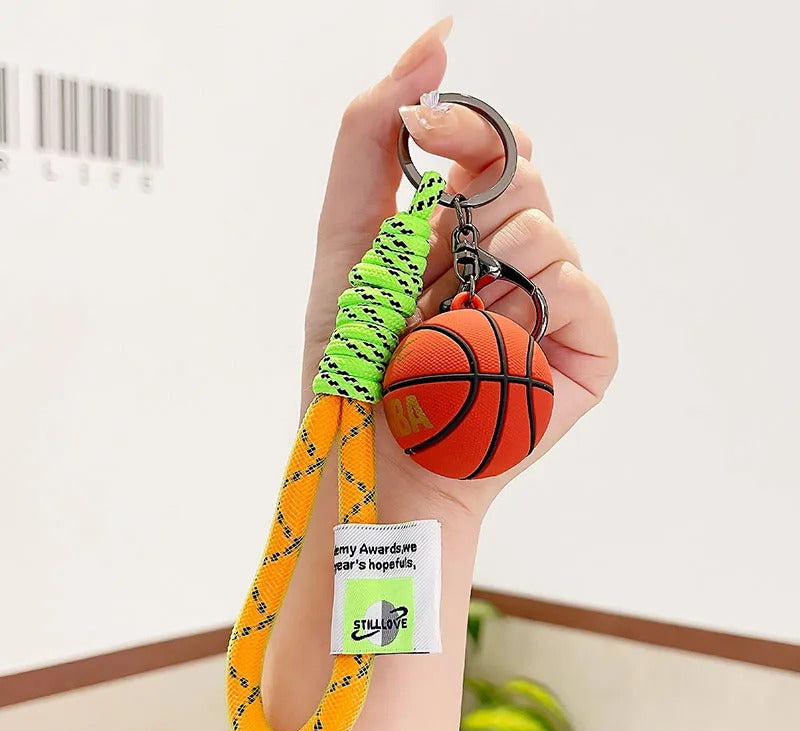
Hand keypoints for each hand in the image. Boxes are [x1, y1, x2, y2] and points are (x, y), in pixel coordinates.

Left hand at [304, 17, 616, 517]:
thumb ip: (369, 140)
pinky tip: (499, 336)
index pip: (485, 147)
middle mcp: (506, 261)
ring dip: (492, 258)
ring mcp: (546, 305)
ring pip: (548, 227)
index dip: (463, 124)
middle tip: (436, 254)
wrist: (377, 455)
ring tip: (456, 318)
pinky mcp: (583, 352)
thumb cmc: (357, 362)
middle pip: (523, 176)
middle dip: (473, 202)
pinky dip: (537, 301)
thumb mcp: (346, 240)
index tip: (425, 129)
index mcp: (457, 234)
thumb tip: (434, 43)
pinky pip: (581, 290)